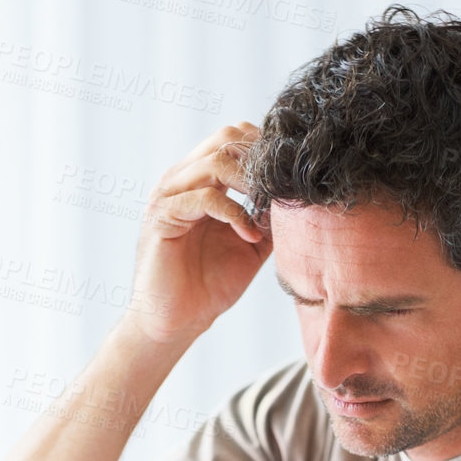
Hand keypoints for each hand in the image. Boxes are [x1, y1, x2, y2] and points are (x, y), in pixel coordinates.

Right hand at [122, 121, 271, 344]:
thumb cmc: (208, 286)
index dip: (264, 150)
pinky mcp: (162, 217)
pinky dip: (234, 213)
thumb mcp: (251, 245)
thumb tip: (298, 197)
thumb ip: (270, 217)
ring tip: (268, 208)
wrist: (176, 322)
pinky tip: (250, 235)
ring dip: (250, 183)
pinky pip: (204, 198)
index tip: (289, 177)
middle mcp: (182, 180)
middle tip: (282, 189)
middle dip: (260, 161)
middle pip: (226, 139)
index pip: (234, 139)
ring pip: (215, 162)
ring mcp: (169, 196)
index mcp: (200, 181)